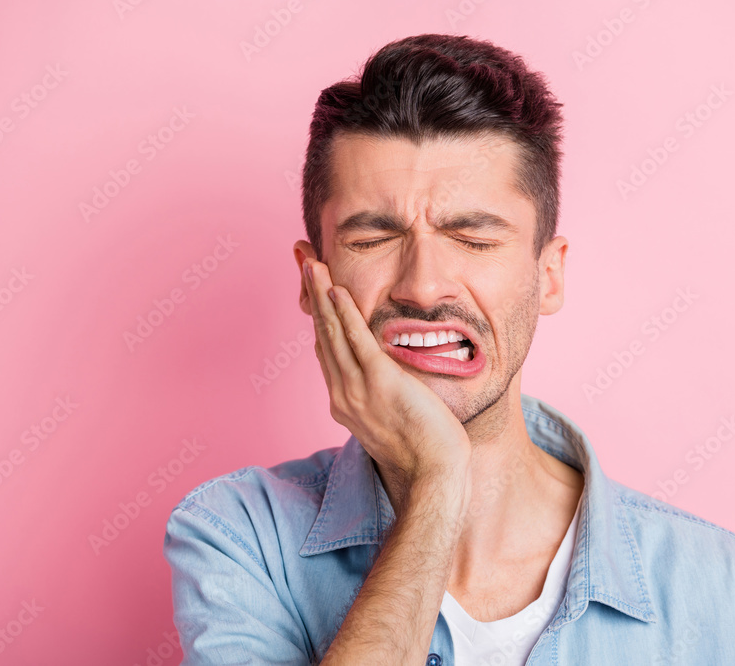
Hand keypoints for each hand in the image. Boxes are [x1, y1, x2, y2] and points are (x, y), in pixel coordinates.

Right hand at [302, 258, 471, 500]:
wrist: (432, 474)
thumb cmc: (422, 450)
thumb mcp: (390, 418)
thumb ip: (381, 395)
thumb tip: (386, 379)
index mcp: (344, 401)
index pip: (325, 349)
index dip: (318, 315)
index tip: (313, 288)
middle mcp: (342, 394)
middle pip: (321, 334)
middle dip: (311, 294)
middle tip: (302, 259)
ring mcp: (357, 389)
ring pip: (332, 332)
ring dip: (321, 294)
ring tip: (311, 263)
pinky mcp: (380, 382)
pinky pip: (357, 341)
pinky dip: (345, 314)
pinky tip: (336, 291)